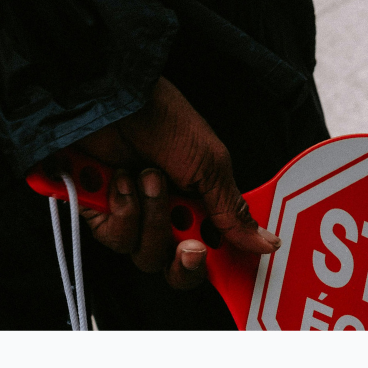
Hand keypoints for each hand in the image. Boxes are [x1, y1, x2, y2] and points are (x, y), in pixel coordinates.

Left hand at [77, 77, 280, 288]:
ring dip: (152, 216)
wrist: (115, 99)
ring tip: (147, 177)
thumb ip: (232, 213)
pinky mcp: (100, 211)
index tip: (209, 257)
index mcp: (197, 205)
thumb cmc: (164, 120)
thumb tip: (267, 243)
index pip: (207, 256)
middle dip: (183, 258)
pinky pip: (115, 238)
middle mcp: (165, 215)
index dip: (208, 266)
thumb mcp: (210, 165)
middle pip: (173, 268)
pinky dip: (122, 210)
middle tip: (188, 243)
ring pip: (145, 255)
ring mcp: (131, 215)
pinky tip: (121, 180)